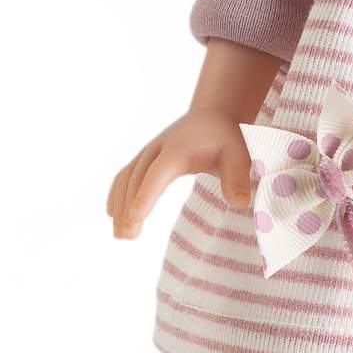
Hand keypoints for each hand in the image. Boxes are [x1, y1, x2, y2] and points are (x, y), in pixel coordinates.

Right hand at [107, 107, 251, 239]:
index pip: (158, 174)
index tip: (136, 218)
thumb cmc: (225, 139)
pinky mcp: (144, 158)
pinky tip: (111, 214)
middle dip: (128, 208)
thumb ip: (238, 178)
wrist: (212, 116)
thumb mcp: (238, 155)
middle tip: (127, 236)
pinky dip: (116, 194)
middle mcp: (157, 149)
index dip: (145, 195)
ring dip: (119, 206)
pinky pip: (124, 176)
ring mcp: (148, 152)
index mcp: (178, 148)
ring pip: (126, 179)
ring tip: (120, 235)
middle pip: (137, 179)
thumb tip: (240, 203)